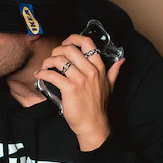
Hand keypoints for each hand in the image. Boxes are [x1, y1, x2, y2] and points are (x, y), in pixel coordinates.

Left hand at [34, 32, 122, 151]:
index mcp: (99, 68)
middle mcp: (90, 71)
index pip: (88, 44)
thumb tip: (121, 60)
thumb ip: (114, 71)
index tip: (66, 42)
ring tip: (44, 66)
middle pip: (70, 49)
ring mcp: (80, 79)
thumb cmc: (99, 106)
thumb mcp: (110, 86)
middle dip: (57, 50)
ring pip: (60, 60)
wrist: (93, 124)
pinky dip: (43, 73)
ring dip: (48, 61)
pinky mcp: (70, 89)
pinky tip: (40, 76)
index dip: (74, 38)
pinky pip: (52, 75)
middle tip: (53, 57)